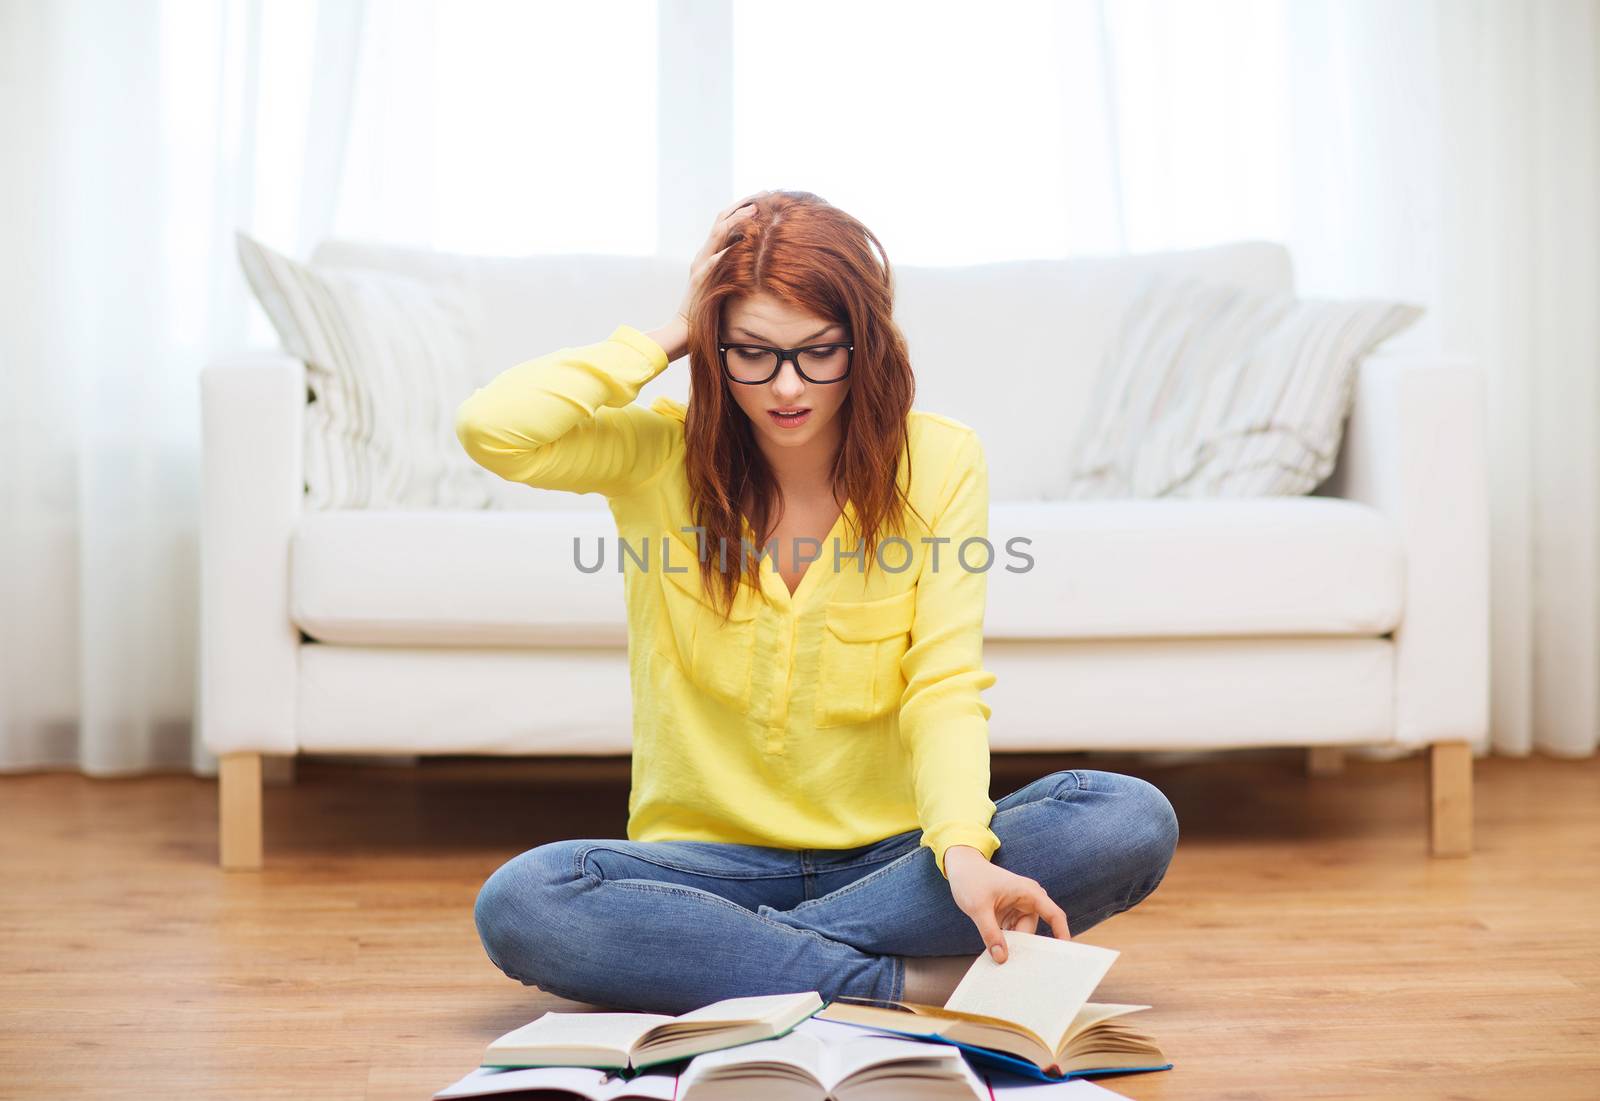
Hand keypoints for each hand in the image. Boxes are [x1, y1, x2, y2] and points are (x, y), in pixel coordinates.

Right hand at [677, 193, 767, 322]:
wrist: (686, 326)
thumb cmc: (708, 306)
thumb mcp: (721, 280)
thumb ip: (731, 264)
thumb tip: (752, 252)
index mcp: (708, 253)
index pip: (724, 222)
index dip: (741, 207)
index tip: (761, 197)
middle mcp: (703, 254)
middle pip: (720, 220)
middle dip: (741, 205)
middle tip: (763, 195)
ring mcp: (700, 265)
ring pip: (717, 236)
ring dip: (736, 221)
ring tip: (754, 211)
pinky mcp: (700, 280)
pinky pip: (712, 263)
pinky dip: (725, 252)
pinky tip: (740, 244)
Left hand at [943, 845, 1070, 963]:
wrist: (961, 867)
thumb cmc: (971, 879)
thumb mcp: (978, 907)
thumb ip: (990, 933)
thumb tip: (1002, 958)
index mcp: (1029, 892)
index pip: (1054, 915)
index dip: (1062, 933)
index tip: (1064, 954)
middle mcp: (1028, 901)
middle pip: (1033, 932)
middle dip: (1025, 948)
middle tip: (1017, 969)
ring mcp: (1018, 909)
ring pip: (1021, 935)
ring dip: (1013, 947)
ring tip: (1003, 963)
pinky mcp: (1009, 915)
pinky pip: (1012, 934)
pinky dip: (1006, 943)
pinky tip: (998, 954)